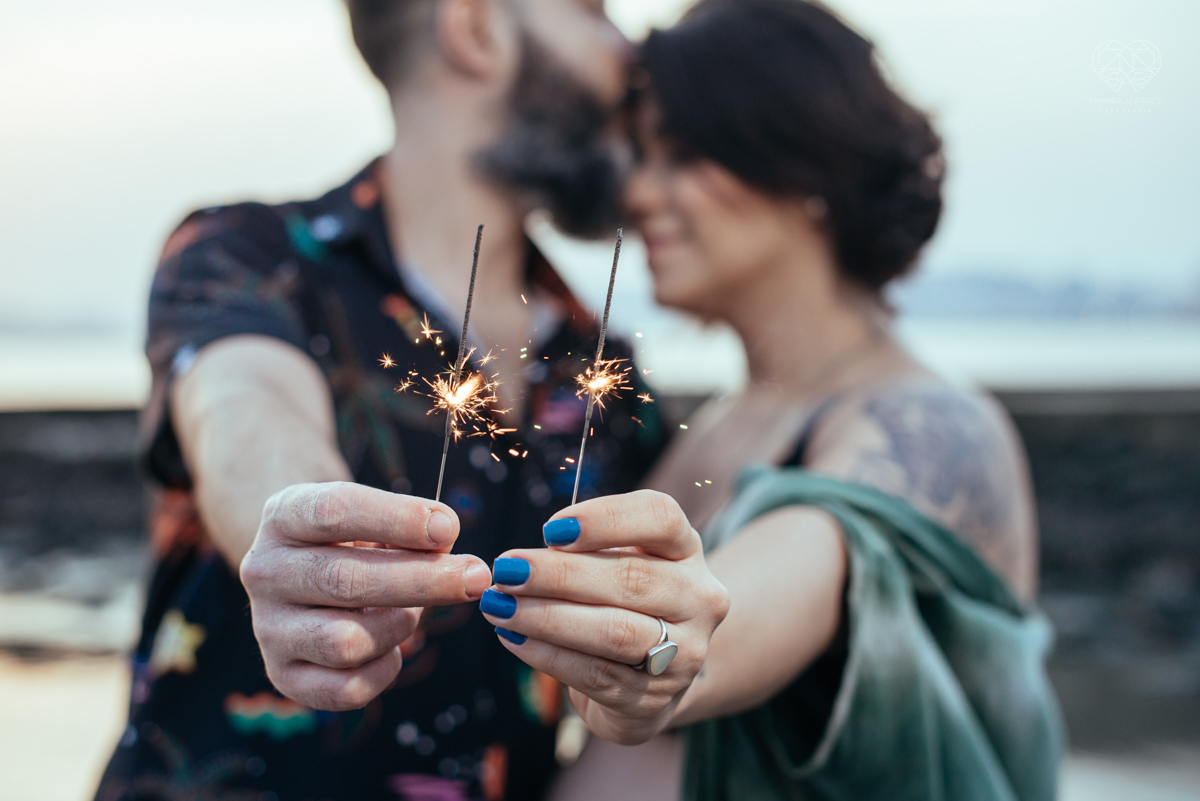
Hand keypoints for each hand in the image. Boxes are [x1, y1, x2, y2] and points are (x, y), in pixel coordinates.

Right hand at [240, 481, 492, 710]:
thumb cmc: (349, 537)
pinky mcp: (282, 675)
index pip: (334, 512)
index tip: (450, 527)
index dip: (397, 519)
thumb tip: (446, 537)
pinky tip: (394, 647)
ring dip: (399, 625)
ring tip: (417, 611)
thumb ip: (407, 525)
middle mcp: (265, 571)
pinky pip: (345, 688)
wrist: (299, 569)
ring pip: (344, 642)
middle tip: (476, 576)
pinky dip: (385, 669)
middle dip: (423, 580)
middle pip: (346, 582)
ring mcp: (268, 628)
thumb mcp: (370, 514)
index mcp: (284, 516)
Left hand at [478, 490, 729, 743]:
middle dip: (560, 574)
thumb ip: (584, 550)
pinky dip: (548, 655)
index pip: (660, 517)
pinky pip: (596, 673)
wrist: (653, 678)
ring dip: (548, 617)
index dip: (605, 519)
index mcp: (687, 549)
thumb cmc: (622, 601)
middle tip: (506, 570)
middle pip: (631, 578)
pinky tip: (514, 638)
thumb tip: (524, 560)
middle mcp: (699, 597)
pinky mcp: (656, 697)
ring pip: (614, 631)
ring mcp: (686, 652)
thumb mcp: (618, 561)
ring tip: (500, 607)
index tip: (550, 530)